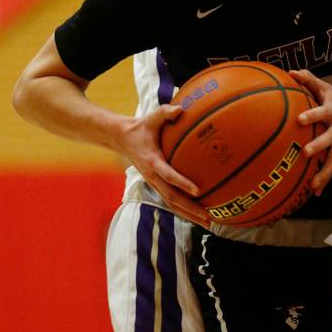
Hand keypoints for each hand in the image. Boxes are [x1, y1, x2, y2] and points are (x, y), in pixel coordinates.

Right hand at [116, 104, 205, 219]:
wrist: (122, 139)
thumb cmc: (141, 127)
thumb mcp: (151, 117)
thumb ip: (166, 112)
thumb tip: (180, 108)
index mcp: (152, 161)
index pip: (169, 175)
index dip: (183, 183)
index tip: (198, 190)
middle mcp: (153, 177)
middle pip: (172, 198)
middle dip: (190, 209)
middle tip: (209, 217)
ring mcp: (154, 183)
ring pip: (172, 203)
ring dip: (189, 214)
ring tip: (208, 223)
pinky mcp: (157, 185)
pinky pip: (171, 200)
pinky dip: (184, 208)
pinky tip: (199, 214)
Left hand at [290, 71, 331, 192]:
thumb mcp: (324, 86)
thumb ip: (308, 80)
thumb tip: (290, 72)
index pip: (321, 112)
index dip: (312, 115)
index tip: (300, 120)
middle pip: (330, 138)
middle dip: (319, 146)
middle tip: (306, 153)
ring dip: (325, 173)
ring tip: (313, 187)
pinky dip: (325, 179)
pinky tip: (315, 193)